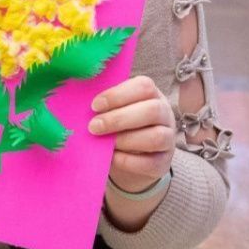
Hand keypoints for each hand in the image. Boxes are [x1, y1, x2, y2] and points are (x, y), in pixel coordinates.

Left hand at [89, 75, 174, 193]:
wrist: (133, 155)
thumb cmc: (119, 124)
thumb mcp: (115, 108)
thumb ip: (105, 104)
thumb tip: (80, 100)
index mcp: (152, 94)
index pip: (144, 86)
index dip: (118, 95)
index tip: (94, 106)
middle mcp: (165, 113)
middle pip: (152, 110)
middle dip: (119, 119)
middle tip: (93, 126)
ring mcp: (168, 139)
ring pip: (157, 137)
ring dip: (126, 140)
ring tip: (105, 143)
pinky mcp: (163, 162)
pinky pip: (151, 162)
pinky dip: (128, 161)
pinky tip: (112, 158)